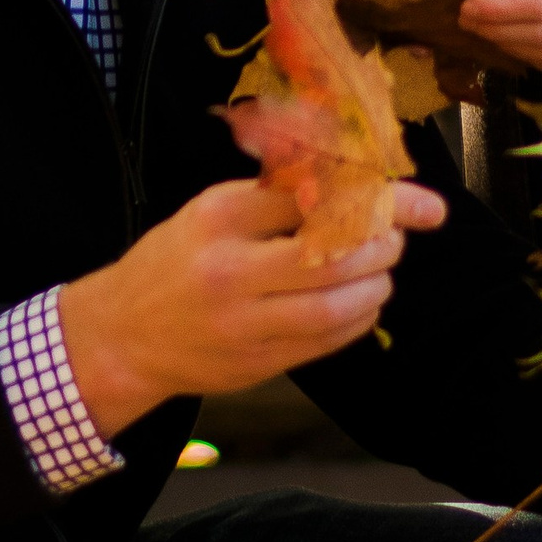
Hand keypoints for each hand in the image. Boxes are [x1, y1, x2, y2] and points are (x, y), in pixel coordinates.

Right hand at [58, 176, 446, 434]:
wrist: (121, 337)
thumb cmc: (174, 263)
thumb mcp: (209, 211)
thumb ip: (275, 196)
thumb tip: (355, 176)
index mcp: (219, 217)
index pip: (316, 197)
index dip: (379, 199)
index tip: (421, 203)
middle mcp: (229, 270)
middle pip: (333, 254)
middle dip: (383, 245)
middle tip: (396, 238)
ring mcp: (242, 323)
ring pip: (336, 304)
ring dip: (376, 286)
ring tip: (382, 273)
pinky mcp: (255, 364)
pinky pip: (325, 341)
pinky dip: (358, 320)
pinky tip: (363, 305)